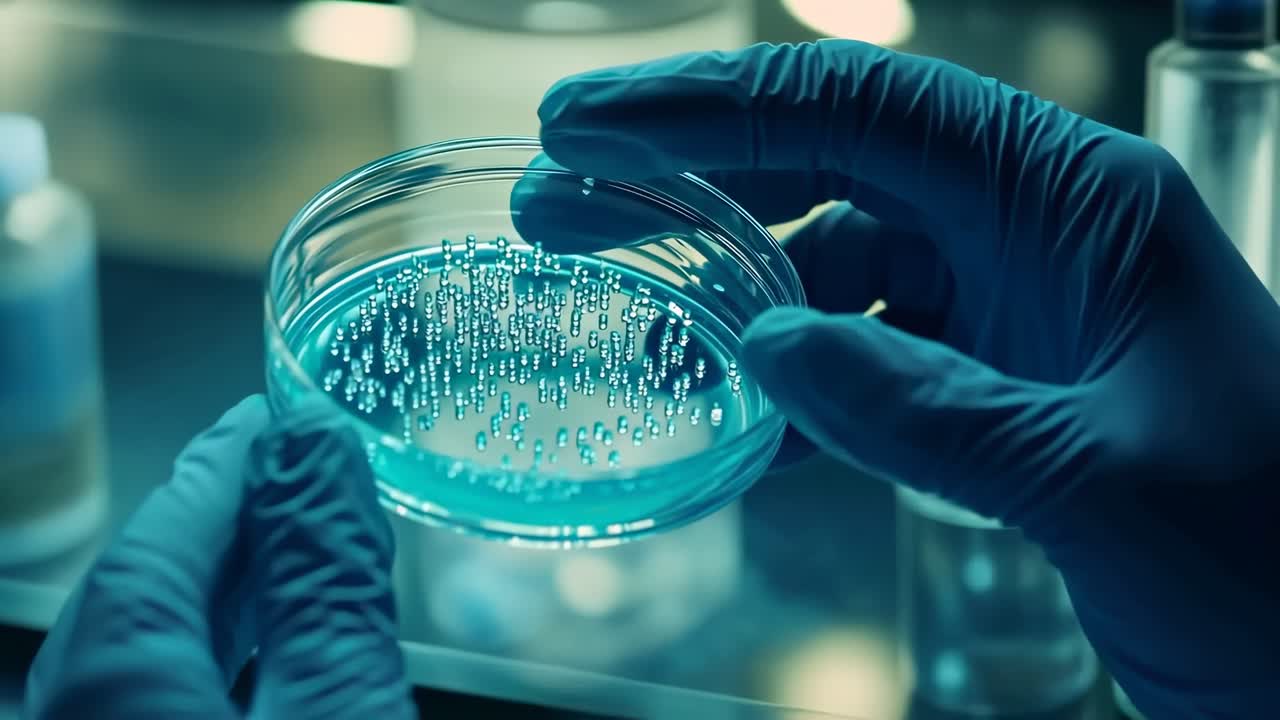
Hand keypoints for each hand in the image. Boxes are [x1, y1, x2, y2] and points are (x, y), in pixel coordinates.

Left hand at [23, 395, 414, 719]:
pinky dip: (212, 664)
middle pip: (141, 594)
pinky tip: (270, 657)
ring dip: (226, 598)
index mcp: (107, 687)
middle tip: (302, 472)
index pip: (158, 538)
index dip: (228, 464)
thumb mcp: (341, 704)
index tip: (280, 416)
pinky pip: (151, 704)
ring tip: (301, 554)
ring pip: (142, 658)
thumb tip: (316, 444)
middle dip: (229, 525)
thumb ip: (326, 576)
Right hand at [521, 40, 1279, 717]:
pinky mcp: (997, 383)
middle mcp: (1036, 234)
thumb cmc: (1275, 553)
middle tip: (557, 202)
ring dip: (727, 282)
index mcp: (1076, 207)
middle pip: (830, 170)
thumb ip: (925, 409)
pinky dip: (791, 379)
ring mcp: (1012, 308)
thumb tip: (769, 345)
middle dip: (687, 177)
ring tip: (616, 303)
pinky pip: (867, 356)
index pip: (865, 113)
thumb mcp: (1099, 481)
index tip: (590, 126)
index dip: (714, 106)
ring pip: (837, 263)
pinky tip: (725, 405)